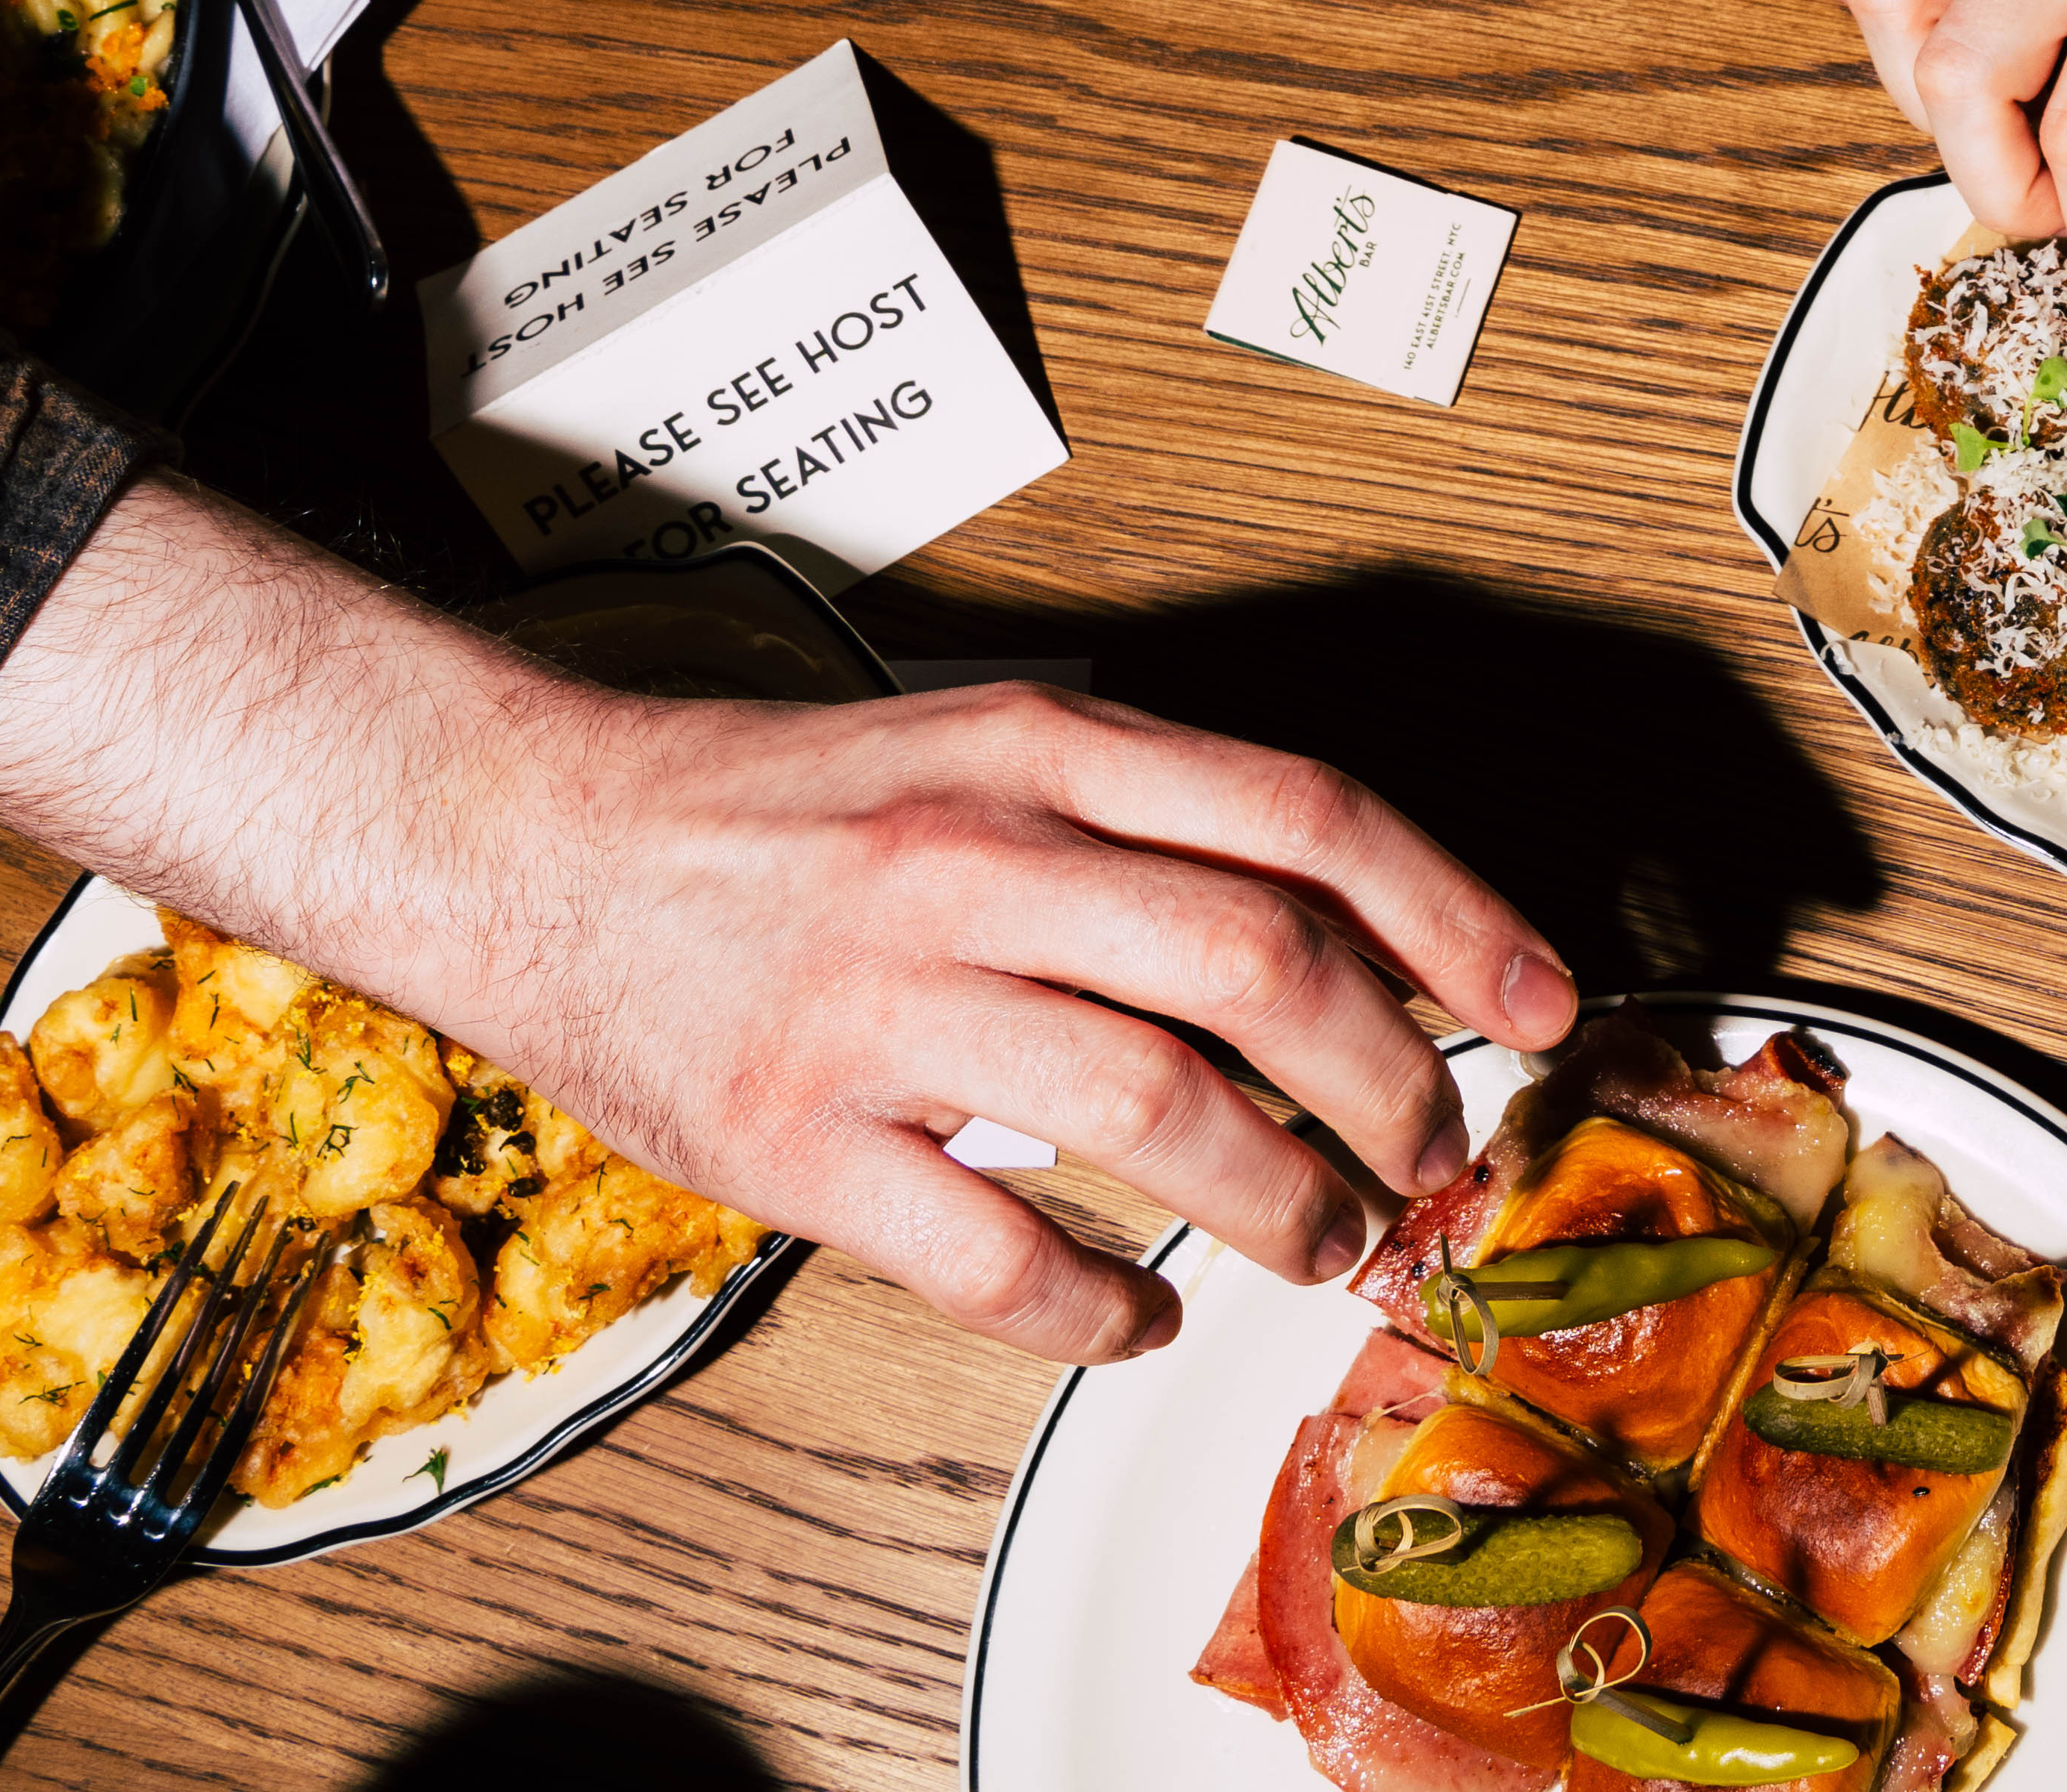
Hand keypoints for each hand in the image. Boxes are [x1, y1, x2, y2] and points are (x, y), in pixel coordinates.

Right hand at [0, 481, 1576, 1365]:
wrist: (526, 835)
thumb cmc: (775, 801)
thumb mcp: (988, 744)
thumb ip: (1151, 817)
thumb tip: (1347, 926)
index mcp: (1043, 748)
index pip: (1309, 821)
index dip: (1453, 920)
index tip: (1540, 1008)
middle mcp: (980, 857)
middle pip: (1265, 974)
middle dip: (1396, 1091)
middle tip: (1440, 1161)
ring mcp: (887, 1002)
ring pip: (1163, 1115)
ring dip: (1284, 1205)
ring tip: (1331, 1246)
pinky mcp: (800, 1137)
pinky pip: (999, 1254)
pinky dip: (1100, 1308)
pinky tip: (1141, 1321)